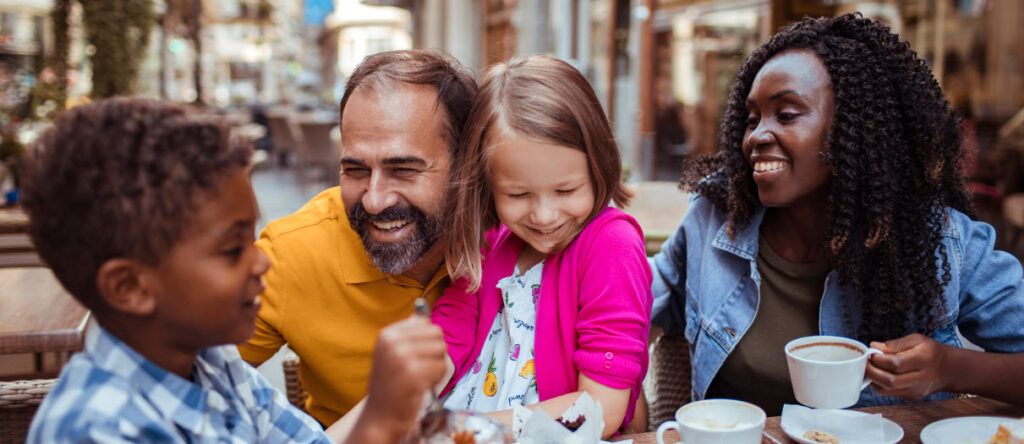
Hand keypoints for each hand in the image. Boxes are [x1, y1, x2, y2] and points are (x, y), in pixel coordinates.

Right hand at [363, 315, 446, 440]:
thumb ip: (410, 330)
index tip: (412, 358)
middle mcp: (392, 342)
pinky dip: (435, 380)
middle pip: (437, 335)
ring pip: (441, 351)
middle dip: (435, 354)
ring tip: (418, 378)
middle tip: (419, 370)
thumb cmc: (392, 384)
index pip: (427, 325)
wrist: (380, 416)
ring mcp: (401, 357)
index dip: (428, 343)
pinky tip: (420, 387)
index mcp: (387, 334)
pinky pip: (441, 368)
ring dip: (436, 368)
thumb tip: (422, 304)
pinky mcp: (412, 374)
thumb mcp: (394, 351)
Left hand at [866, 333, 952, 400]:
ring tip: (870, 368)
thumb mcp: (917, 340)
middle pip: (890, 381)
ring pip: (886, 390)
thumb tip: (874, 347)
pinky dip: (880, 384)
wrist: (949, 370)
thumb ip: (895, 344)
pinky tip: (879, 374)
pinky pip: (889, 393)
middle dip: (871, 372)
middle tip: (864, 363)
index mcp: (924, 359)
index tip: (870, 353)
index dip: (878, 359)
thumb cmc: (931, 352)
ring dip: (873, 379)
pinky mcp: (911, 397)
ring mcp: (916, 390)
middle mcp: (921, 378)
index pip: (896, 363)